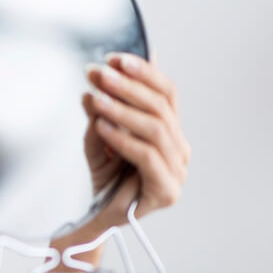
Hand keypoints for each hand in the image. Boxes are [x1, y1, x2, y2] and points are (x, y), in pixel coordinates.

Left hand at [79, 50, 190, 230]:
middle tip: (99, 73)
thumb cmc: (102, 174)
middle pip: (161, 107)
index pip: (166, 92)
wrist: (93, 215)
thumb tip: (103, 72)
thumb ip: (103, 105)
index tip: (114, 58)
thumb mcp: (99, 131)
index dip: (143, 72)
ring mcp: (177, 170)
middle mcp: (179, 148)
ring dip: (123, 109)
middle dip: (127, 86)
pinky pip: (147, 156)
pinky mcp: (167, 191)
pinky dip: (123, 137)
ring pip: (156, 129)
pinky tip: (102, 126)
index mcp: (169, 130)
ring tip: (96, 99)